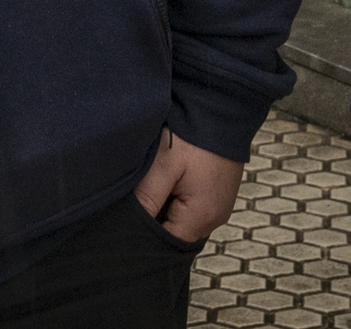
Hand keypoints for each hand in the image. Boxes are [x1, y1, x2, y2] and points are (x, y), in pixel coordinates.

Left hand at [134, 128, 243, 243]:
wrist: (222, 106)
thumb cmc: (193, 134)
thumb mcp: (162, 165)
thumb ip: (146, 199)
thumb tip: (130, 228)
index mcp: (201, 217)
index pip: (166, 245)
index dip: (144, 235)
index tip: (128, 218)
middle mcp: (215, 218)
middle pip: (176, 234)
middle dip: (155, 221)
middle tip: (138, 198)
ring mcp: (220, 206)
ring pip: (185, 221)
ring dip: (167, 208)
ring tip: (155, 186)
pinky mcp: (220, 193)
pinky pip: (195, 207)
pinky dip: (180, 199)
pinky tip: (170, 180)